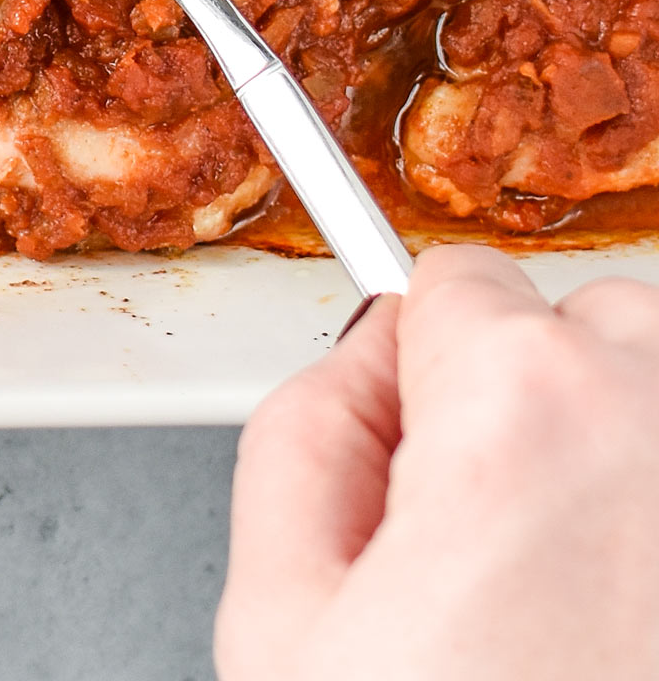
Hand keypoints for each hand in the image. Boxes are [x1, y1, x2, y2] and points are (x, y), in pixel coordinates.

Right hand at [217, 243, 658, 680]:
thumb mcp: (283, 626)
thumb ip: (301, 434)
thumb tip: (364, 363)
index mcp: (527, 407)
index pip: (456, 279)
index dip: (414, 376)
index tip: (419, 461)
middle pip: (586, 324)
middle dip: (537, 401)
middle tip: (494, 547)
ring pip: (655, 395)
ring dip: (617, 454)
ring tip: (573, 593)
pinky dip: (651, 525)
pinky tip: (621, 616)